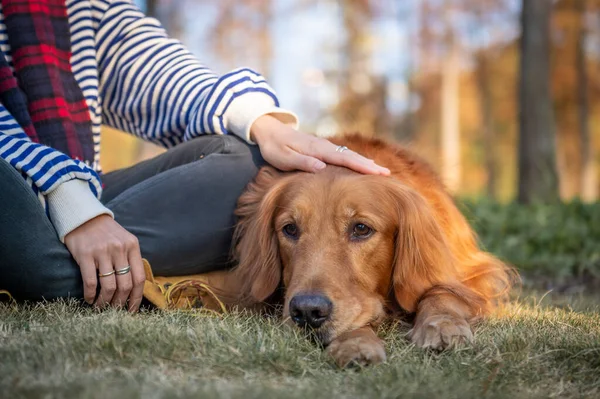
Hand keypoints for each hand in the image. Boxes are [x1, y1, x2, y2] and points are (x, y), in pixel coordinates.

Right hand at [64, 215, 144, 311]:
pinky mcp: (85, 255)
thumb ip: (131, 259)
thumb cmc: (106, 233)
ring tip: (100, 307)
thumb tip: (135, 287)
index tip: (132, 310)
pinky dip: (90, 295)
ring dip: (104, 302)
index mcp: (133, 246)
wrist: (83, 217)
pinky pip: (90, 282)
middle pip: (125, 285)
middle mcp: (120, 249)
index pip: (139, 278)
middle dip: (120, 303)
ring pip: (109, 286)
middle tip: (114, 311)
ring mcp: (103, 252)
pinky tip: (89, 299)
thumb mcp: (124, 241)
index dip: (137, 298)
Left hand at [250, 115, 389, 174]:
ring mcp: (325, 146)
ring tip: (381, 171)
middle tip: (387, 174)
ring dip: (365, 162)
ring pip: (349, 155)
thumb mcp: (284, 157)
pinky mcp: (323, 149)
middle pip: (351, 156)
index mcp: (317, 149)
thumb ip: (302, 162)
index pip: (344, 158)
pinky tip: (363, 165)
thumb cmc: (274, 147)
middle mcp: (325, 146)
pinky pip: (343, 155)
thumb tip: (322, 168)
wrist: (269, 130)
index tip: (377, 172)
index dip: (362, 166)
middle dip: (369, 165)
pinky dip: (355, 161)